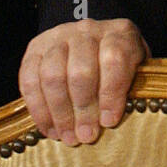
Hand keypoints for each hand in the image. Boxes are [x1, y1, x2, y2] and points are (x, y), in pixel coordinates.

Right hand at [19, 18, 148, 145]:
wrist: (96, 40)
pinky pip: (29, 80)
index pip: (114, 59)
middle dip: (83, 110)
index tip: (109, 121)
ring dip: (59, 113)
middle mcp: (88, 30)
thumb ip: (130, 87)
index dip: (111, 93)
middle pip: (81, 71)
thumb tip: (111, 119)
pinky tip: (49, 128)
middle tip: (86, 136)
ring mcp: (59, 36)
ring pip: (53, 76)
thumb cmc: (120, 63)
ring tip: (67, 137)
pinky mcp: (35, 48)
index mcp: (119, 33)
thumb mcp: (137, 68)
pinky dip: (38, 109)